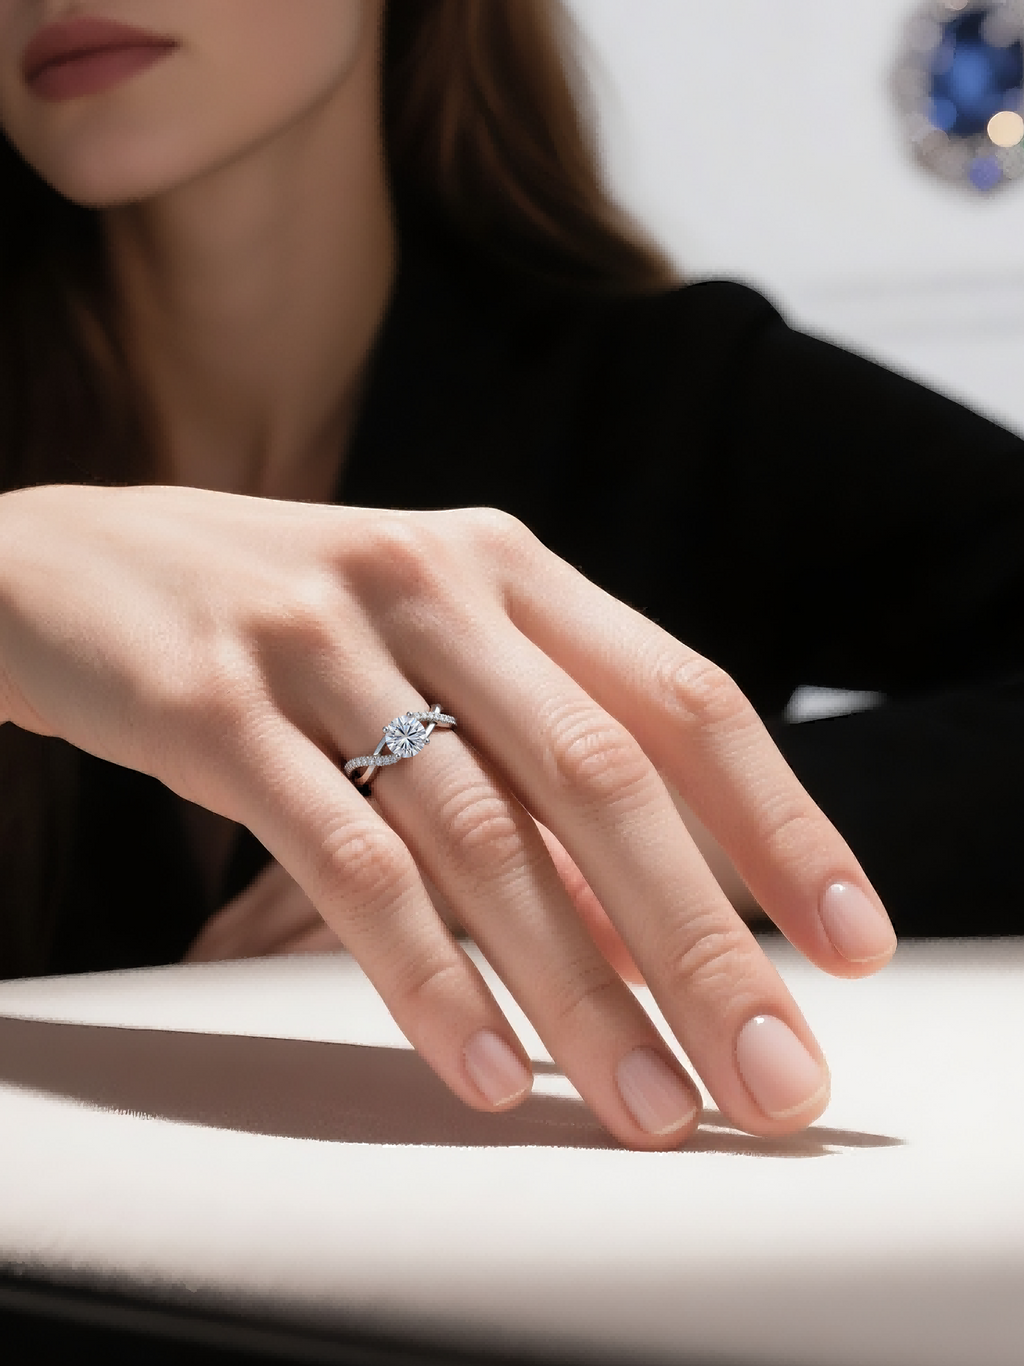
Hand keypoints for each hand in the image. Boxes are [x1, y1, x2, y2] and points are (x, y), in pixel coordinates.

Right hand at [0, 483, 896, 1147]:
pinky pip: (346, 866)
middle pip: (604, 778)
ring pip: (482, 838)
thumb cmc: (281, 622)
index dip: (782, 824)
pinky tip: (486, 1067)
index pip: (683, 696)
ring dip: (579, 990)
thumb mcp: (425, 647)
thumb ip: (534, 757)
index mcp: (508, 566)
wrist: (73, 565)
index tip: (849, 945)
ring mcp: (321, 639)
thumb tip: (656, 925)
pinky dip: (428, 978)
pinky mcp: (216, 706)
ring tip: (650, 1103)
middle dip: (704, 942)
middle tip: (773, 1073)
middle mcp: (434, 586)